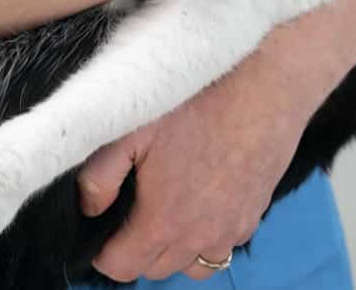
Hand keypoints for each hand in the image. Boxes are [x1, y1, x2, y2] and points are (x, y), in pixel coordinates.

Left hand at [77, 57, 315, 281]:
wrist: (264, 85)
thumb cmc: (200, 101)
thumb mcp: (132, 129)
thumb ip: (100, 176)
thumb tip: (91, 208)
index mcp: (163, 221)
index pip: (121, 268)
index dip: (103, 253)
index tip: (102, 232)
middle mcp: (199, 236)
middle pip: (157, 269)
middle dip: (137, 251)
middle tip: (132, 212)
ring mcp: (231, 228)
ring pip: (194, 264)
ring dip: (176, 250)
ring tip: (169, 214)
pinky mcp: (254, 215)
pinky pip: (225, 245)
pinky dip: (209, 237)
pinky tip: (203, 202)